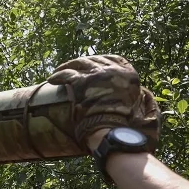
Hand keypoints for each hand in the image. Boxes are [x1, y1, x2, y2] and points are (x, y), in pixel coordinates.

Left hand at [46, 54, 160, 147]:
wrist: (112, 128)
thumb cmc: (124, 122)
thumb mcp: (135, 102)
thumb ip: (131, 93)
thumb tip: (133, 94)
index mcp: (128, 74)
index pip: (114, 59)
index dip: (101, 61)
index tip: (93, 64)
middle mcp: (113, 70)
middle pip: (94, 60)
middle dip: (82, 63)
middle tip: (72, 67)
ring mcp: (97, 74)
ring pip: (78, 64)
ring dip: (67, 66)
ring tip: (58, 72)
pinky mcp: (82, 82)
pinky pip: (66, 74)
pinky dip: (58, 76)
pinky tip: (52, 79)